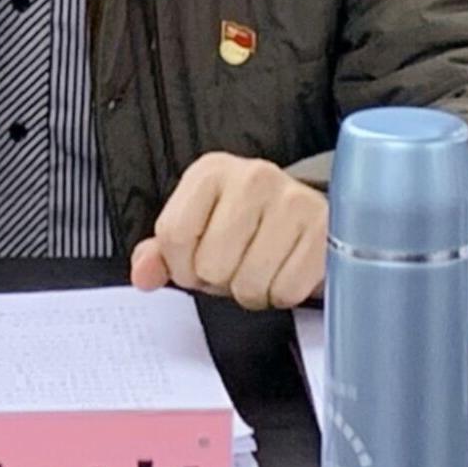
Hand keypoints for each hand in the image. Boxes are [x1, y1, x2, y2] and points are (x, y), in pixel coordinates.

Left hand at [128, 152, 325, 309]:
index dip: (182, 266)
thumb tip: (143, 275)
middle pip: (211, 264)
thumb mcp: (199, 230)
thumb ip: (163, 252)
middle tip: (238, 264)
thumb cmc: (248, 227)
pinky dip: (284, 294)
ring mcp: (293, 201)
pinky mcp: (324, 231)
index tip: (199, 262)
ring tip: (263, 267)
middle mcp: (253, 176)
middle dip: (221, 279)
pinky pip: (287, 290)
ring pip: (249, 283)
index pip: (174, 235)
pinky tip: (287, 270)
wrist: (309, 221)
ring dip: (252, 290)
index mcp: (211, 172)